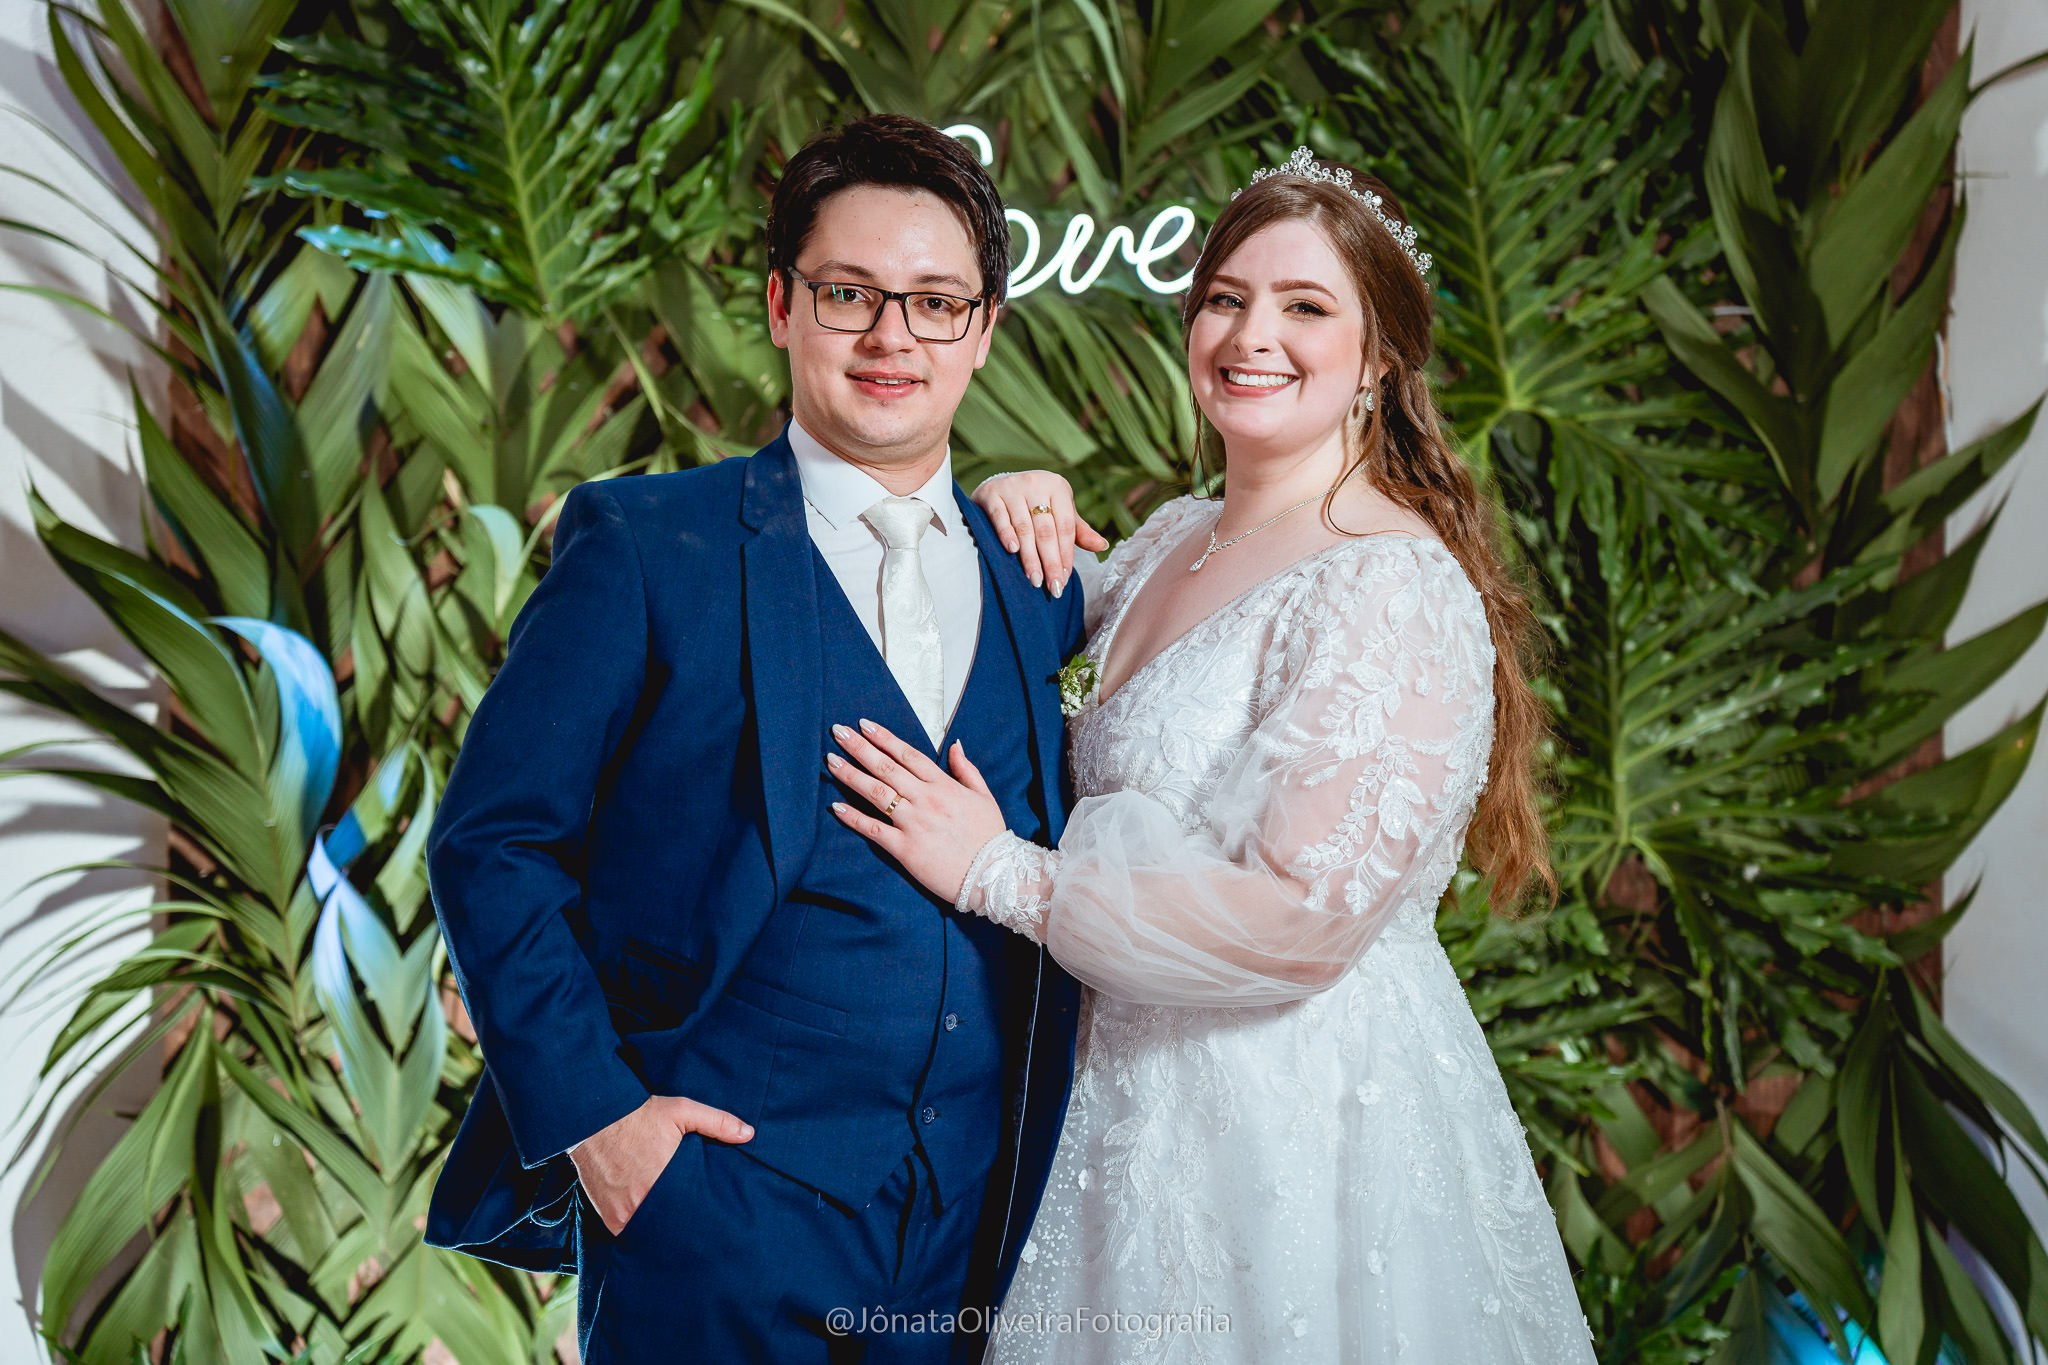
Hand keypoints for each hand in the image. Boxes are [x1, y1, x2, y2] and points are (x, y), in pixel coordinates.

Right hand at [570, 1094, 752, 1235]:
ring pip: (645, 1233)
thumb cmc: (639, 1115)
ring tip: (674, 1227)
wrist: (593, 1117)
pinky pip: (624, 1231)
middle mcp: (636, 1206)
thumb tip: (749, 1134)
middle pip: (666, 1228)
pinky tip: (648, 1221)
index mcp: (660, 1185)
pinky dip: (636, 1228)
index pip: (686, 1216)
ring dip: (657, 1229)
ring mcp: (618, 1214)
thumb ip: (717, 1122)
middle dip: (679, 1228)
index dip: (698, 1221)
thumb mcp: (681, 1110)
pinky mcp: (605, 1215)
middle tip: (695, 1229)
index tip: (710, 1222)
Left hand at [828, 718, 1006, 902]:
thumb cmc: (989, 836)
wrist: (993, 875)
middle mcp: (926, 800)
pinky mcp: (905, 848)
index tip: (864, 724)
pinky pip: (874, 829)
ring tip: (831, 761)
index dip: (884, 737)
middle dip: (859, 747)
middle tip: (838, 732)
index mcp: (944, 785)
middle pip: (886, 767)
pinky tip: (836, 806)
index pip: (908, 754)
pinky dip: (853, 817)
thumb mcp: (984, 796)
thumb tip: (955, 744)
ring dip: (851, 775)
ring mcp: (914, 823)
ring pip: (876, 793)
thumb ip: (967, 769)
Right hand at [973, 471, 1108, 596]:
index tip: (1064, 579)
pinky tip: (1012, 550)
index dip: (1066, 555)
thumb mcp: (1058, 511)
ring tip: (1035, 579)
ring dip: (1030, 557)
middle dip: (1050, 562)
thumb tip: (1102, 546)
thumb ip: (1078, 530)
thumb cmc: (1034, 503)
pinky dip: (1006, 534)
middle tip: (1053, 587)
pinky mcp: (991, 493)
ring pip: (1024, 528)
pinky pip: (1000, 517)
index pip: (1065, 527)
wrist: (999, 485)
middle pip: (1046, 531)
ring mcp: (1012, 487)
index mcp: (1057, 487)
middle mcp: (1036, 483)